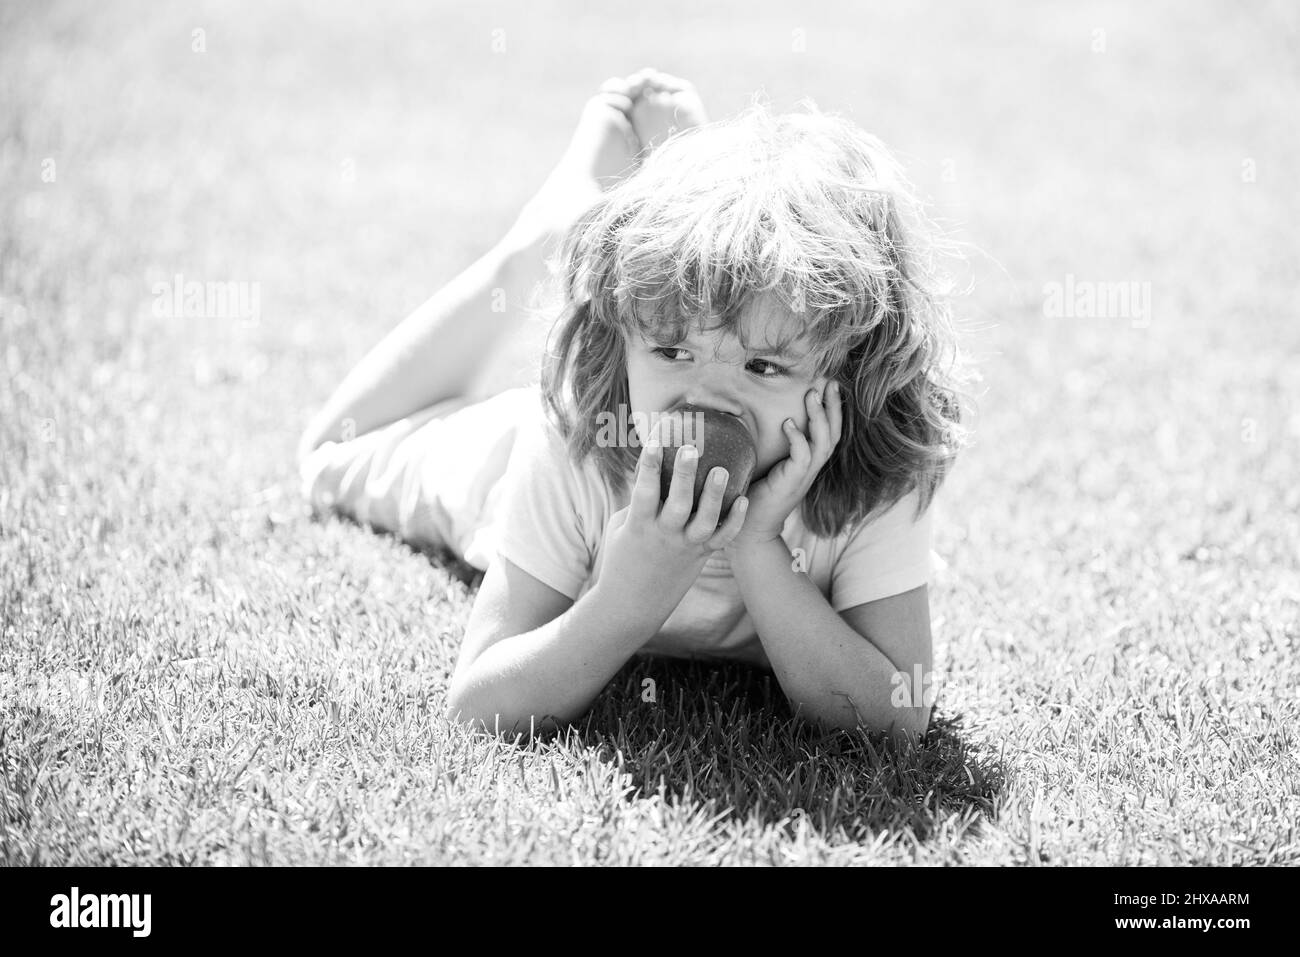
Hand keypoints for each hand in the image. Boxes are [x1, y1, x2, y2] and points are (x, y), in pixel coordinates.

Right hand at [596, 433, 749, 613]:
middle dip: (683, 475)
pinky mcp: (700, 556)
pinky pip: (721, 539)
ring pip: (704, 522)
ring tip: (721, 470)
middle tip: (690, 448)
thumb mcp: (621, 528)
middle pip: (676, 504)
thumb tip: (654, 469)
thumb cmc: (623, 559)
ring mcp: (684, 547)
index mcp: (638, 527)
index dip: (647, 466)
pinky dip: (734, 521)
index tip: (654, 440)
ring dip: (713, 496)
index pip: (642, 492)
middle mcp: (663, 536)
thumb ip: (639, 503)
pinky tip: (744, 499)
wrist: (632, 605)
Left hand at [727, 382, 843, 553]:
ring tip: (811, 395)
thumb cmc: (753, 494)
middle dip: (834, 407)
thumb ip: (768, 443)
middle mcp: (811, 469)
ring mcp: (803, 477)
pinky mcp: (791, 484)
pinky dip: (798, 439)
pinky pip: (802, 458)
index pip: (829, 432)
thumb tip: (751, 414)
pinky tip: (788, 423)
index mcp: (808, 463)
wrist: (748, 528)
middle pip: (834, 434)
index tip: (830, 386)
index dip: (833, 410)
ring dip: (819, 417)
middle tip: (829, 383)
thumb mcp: (764, 463)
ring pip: (822, 443)